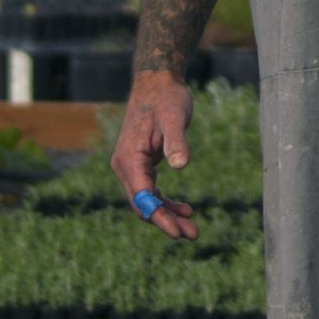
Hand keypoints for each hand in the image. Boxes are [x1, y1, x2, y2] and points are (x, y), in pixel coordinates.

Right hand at [110, 70, 197, 240]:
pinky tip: (185, 210)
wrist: (157, 83)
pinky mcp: (141, 165)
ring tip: (193, 230)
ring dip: (167, 215)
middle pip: (143, 204)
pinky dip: (166, 202)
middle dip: (166, 221)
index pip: (142, 196)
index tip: (178, 232)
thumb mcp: (175, 117)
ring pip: (147, 200)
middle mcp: (125, 165)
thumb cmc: (166, 98)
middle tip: (193, 235)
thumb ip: (177, 141)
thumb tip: (180, 165)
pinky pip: (150, 191)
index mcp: (129, 157)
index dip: (159, 216)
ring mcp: (132, 166)